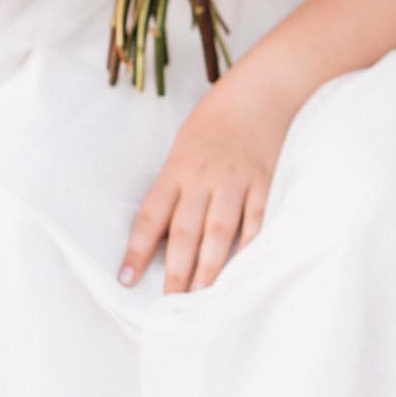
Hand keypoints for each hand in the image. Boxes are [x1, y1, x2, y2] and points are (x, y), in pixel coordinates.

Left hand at [119, 74, 298, 293]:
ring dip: (210, 268)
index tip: (127, 280)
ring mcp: (238, 181)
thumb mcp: (184, 146)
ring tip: (202, 298)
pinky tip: (245, 269)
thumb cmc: (218, 119)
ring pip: (220, 232)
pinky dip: (251, 246)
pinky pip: (258, 220)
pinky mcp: (268, 182)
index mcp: (178, 168)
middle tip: (169, 306)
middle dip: (176, 272)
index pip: (152, 216)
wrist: (263, 91)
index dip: (138, 251)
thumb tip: (165, 232)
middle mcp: (205, 178)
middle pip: (186, 232)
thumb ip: (176, 186)